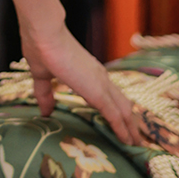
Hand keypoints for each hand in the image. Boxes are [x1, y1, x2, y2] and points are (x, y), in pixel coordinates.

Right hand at [19, 15, 144, 147]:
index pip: (109, 95)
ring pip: (124, 110)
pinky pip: (115, 115)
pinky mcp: (98, 91)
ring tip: (137, 144)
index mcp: (89, 73)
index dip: (117, 109)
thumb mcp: (42, 76)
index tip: (122, 123)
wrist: (44, 33)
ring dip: (132, 128)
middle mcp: (100, 78)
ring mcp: (101, 84)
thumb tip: (45, 112)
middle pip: (122, 104)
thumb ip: (45, 93)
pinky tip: (128, 141)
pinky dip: (123, 129)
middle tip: (137, 139)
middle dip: (131, 122)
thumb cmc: (41, 48)